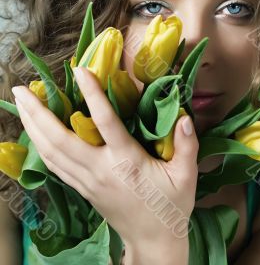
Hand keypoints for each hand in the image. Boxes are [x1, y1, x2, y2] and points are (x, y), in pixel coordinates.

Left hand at [12, 67, 198, 261]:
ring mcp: (87, 181)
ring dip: (32, 127)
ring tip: (21, 104)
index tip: (80, 70)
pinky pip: (54, 165)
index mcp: (126, 162)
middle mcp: (100, 169)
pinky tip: (33, 133)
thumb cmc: (171, 205)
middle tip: (22, 89)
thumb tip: (184, 118)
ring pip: (50, 152)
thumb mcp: (185, 176)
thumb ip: (187, 145)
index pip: (105, 122)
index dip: (92, 94)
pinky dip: (40, 146)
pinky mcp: (82, 188)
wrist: (153, 240)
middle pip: (60, 139)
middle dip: (38, 113)